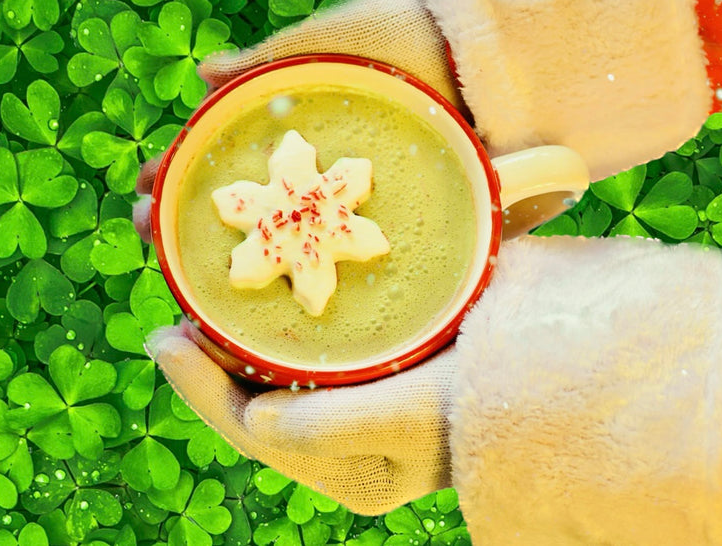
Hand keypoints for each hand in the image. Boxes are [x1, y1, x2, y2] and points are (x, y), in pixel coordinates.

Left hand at [134, 157, 456, 516]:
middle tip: (171, 295)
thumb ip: (324, 431)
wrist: (557, 356)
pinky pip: (312, 318)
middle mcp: (346, 423)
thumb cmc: (487, 395)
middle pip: (257, 385)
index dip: (202, 389)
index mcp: (347, 462)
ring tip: (196, 273)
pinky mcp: (378, 337)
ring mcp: (361, 378)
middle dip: (208, 348)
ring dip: (236, 313)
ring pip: (278, 349)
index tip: (165, 338)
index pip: (257, 428)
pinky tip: (262, 259)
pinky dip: (282, 288)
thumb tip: (253, 417)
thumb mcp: (408, 423)